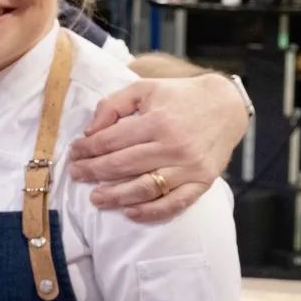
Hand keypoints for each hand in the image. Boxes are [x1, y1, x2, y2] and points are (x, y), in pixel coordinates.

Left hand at [65, 71, 246, 223]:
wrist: (226, 106)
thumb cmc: (180, 96)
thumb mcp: (144, 88)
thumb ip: (113, 105)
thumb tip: (91, 133)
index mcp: (157, 121)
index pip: (111, 141)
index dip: (87, 149)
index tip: (74, 153)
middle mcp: (173, 146)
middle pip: (122, 166)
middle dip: (93, 172)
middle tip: (76, 174)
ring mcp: (189, 167)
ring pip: (144, 188)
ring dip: (115, 196)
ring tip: (96, 198)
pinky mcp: (202, 182)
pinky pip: (174, 204)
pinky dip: (150, 212)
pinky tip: (130, 212)